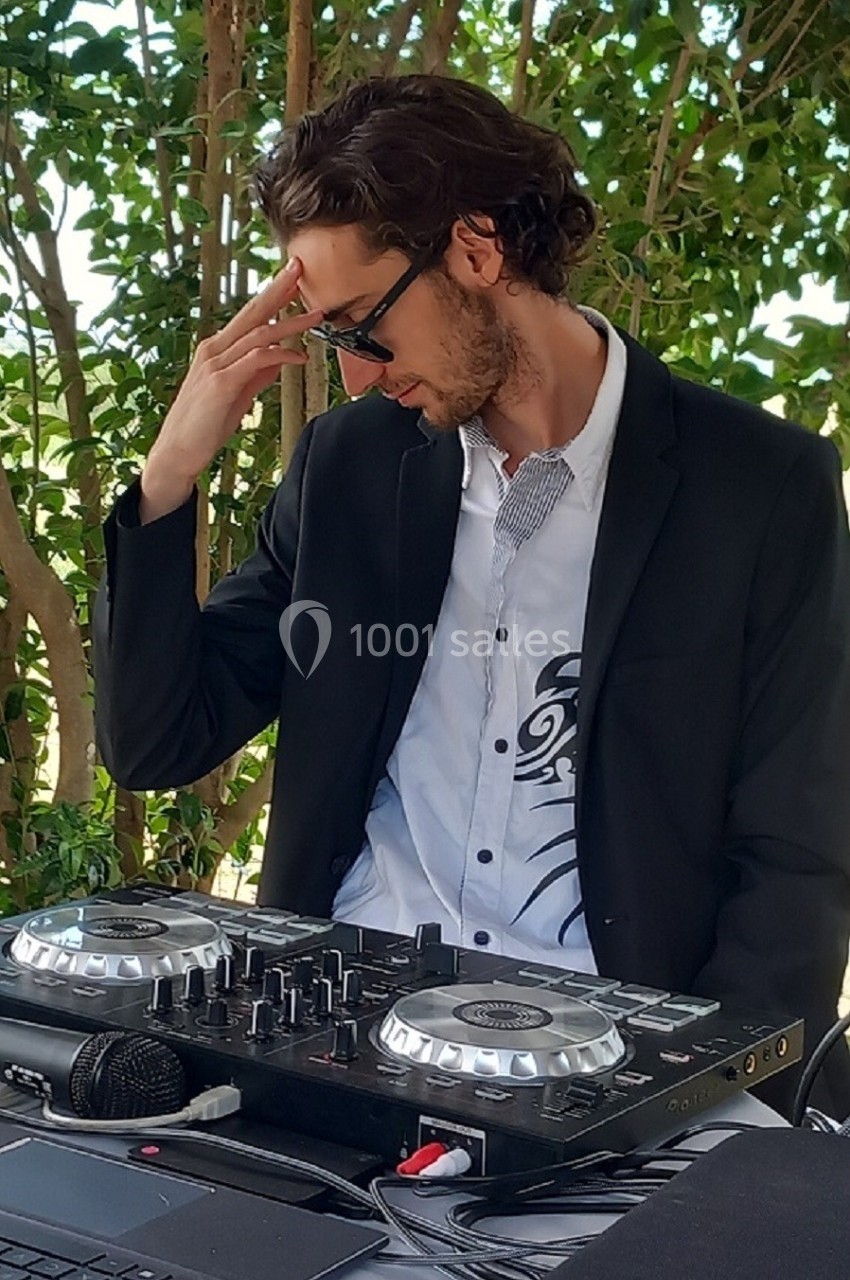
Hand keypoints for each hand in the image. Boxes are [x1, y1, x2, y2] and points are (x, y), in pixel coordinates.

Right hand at [140, 257, 321, 521]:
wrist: (178, 452)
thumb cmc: (205, 425)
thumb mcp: (237, 394)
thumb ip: (257, 374)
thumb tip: (281, 358)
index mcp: (217, 350)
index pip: (249, 316)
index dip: (272, 296)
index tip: (293, 279)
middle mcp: (214, 350)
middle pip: (252, 313)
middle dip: (278, 290)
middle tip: (300, 268)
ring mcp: (216, 365)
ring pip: (258, 334)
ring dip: (290, 323)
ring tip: (316, 315)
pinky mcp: (220, 383)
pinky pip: (255, 361)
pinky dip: (279, 354)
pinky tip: (299, 355)